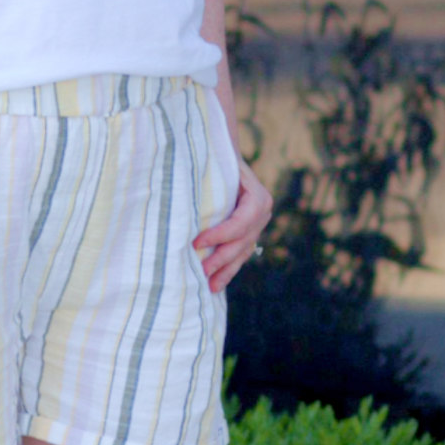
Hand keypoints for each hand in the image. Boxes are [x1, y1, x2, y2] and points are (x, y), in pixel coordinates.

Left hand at [193, 161, 271, 293]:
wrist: (225, 157)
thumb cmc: (216, 160)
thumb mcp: (217, 167)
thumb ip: (209, 180)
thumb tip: (182, 194)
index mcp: (258, 198)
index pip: (240, 222)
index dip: (219, 235)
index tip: (196, 242)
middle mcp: (263, 213)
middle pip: (242, 242)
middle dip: (221, 259)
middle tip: (201, 271)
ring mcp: (258, 226)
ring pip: (242, 253)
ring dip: (225, 271)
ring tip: (209, 287)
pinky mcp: (250, 235)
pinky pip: (240, 255)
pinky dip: (228, 269)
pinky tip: (216, 284)